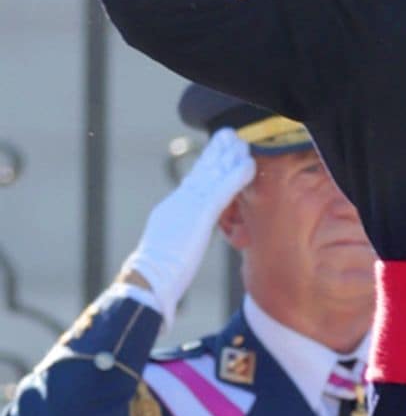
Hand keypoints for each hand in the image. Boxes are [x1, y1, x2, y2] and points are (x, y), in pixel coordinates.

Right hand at [120, 128, 255, 325]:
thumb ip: (180, 235)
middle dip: (216, 153)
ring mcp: (187, 208)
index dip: (205, 166)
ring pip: (211, 175)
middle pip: (200, 172)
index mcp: (171, 211)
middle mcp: (178, 203)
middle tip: (229, 134)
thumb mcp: (170, 248)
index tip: (215, 152)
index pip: (192, 182)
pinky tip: (249, 164)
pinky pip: (221, 191)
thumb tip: (185, 238)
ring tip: (241, 141)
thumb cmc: (157, 275)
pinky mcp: (198, 216)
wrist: (146, 281)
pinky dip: (236, 176)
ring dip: (228, 157)